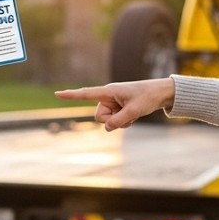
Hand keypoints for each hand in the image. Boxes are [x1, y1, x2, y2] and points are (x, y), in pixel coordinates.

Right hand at [55, 78, 174, 130]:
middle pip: (100, 116)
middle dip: (111, 121)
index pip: (86, 94)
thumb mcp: (134, 111)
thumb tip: (106, 128)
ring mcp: (113, 103)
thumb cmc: (147, 97)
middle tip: (127, 115)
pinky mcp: (119, 108)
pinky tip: (133, 116)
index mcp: (109, 91)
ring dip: (120, 122)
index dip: (71, 95)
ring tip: (133, 114)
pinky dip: (124, 122)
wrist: (161, 93)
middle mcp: (108, 96)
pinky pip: (115, 121)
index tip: (57, 94)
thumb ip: (118, 121)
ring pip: (107, 121)